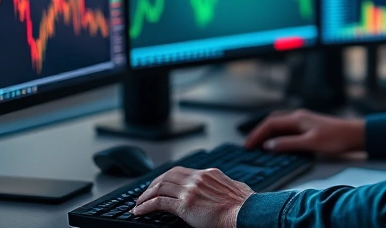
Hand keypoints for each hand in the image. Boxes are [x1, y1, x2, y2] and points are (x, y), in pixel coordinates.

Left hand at [132, 167, 252, 227]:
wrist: (246, 214)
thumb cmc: (246, 206)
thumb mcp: (236, 189)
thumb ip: (226, 187)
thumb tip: (227, 190)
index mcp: (210, 174)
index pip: (181, 171)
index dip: (166, 177)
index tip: (159, 184)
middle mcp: (198, 178)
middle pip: (167, 176)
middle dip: (153, 185)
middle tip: (145, 194)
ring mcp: (191, 190)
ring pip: (160, 187)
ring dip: (146, 196)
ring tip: (139, 204)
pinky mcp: (185, 205)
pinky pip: (159, 203)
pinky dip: (146, 206)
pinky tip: (140, 212)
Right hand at [244, 109, 364, 154]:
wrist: (355, 135)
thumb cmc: (336, 138)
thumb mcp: (310, 143)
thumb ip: (289, 144)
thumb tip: (269, 145)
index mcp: (297, 118)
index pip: (270, 124)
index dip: (257, 135)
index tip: (247, 146)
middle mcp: (298, 117)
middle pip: (272, 122)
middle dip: (259, 132)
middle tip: (249, 146)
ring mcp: (303, 121)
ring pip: (279, 125)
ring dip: (268, 133)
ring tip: (258, 145)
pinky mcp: (308, 127)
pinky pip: (287, 129)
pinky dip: (277, 135)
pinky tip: (277, 143)